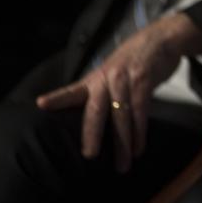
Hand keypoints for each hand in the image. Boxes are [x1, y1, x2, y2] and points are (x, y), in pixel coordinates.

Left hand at [35, 13, 201, 172]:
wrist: (160, 38)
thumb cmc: (132, 61)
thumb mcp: (111, 72)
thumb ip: (99, 92)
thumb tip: (90, 121)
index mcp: (95, 78)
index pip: (72, 90)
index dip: (57, 98)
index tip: (41, 104)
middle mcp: (107, 78)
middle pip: (96, 110)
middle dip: (92, 134)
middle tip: (90, 155)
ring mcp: (125, 79)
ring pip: (121, 116)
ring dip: (123, 142)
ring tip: (122, 164)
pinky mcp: (144, 80)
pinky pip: (140, 111)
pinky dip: (140, 132)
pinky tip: (139, 147)